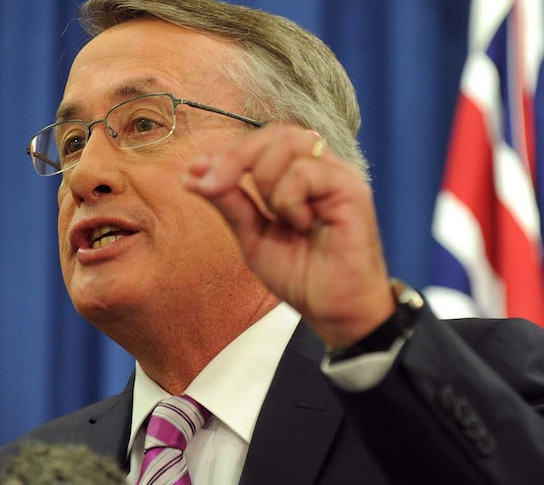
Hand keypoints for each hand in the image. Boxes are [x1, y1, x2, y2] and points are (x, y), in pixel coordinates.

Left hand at [183, 124, 394, 348]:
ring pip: (289, 144)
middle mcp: (322, 168)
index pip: (262, 142)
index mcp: (300, 176)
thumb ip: (231, 203)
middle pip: (275, 133)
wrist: (334, 313)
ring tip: (278, 217)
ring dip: (266, 179)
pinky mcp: (351, 190)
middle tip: (214, 186)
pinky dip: (289, 198)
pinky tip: (300, 224)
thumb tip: (193, 176)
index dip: (227, 153)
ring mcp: (338, 176)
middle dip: (235, 157)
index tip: (194, 172)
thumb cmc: (303, 277)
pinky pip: (306, 172)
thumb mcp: (253, 237)